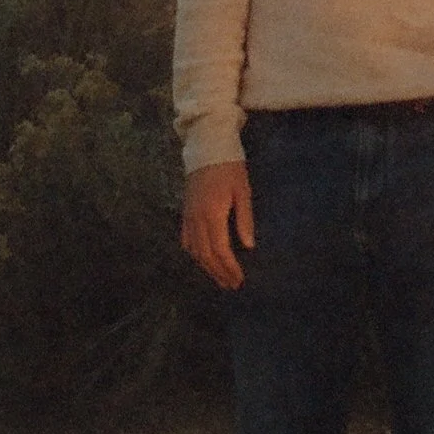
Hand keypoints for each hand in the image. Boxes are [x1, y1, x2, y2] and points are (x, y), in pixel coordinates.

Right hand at [182, 159, 253, 289]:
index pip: (220, 250)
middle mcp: (197, 220)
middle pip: (206, 255)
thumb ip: (245, 220)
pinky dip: (194, 253)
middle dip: (219, 272)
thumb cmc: (230, 168)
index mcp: (212, 215)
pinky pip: (186, 239)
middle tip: (231, 285)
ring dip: (207, 267)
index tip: (239, 279)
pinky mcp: (185, 212)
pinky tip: (201, 260)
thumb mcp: (243, 192)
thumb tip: (248, 246)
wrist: (206, 148)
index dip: (229, 267)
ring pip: (194, 250)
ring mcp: (188, 217)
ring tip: (219, 278)